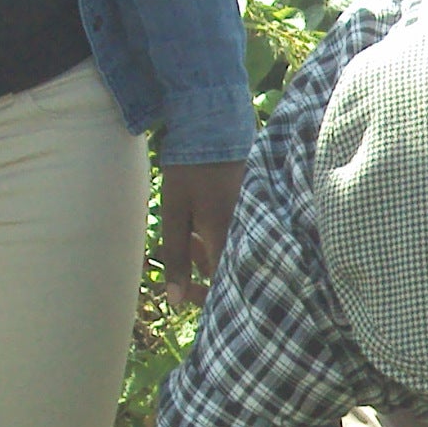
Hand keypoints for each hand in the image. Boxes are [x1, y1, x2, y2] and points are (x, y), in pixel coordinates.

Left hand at [156, 159, 243, 302]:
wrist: (213, 126)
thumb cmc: (189, 170)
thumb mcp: (174, 214)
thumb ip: (176, 258)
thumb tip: (174, 300)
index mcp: (226, 237)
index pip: (224, 285)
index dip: (205, 297)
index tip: (183, 293)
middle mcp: (247, 231)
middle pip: (231, 270)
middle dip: (205, 271)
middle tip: (186, 252)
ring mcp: (252, 218)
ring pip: (234, 252)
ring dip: (211, 253)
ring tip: (190, 234)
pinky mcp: (253, 207)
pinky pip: (240, 235)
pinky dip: (220, 238)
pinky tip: (203, 225)